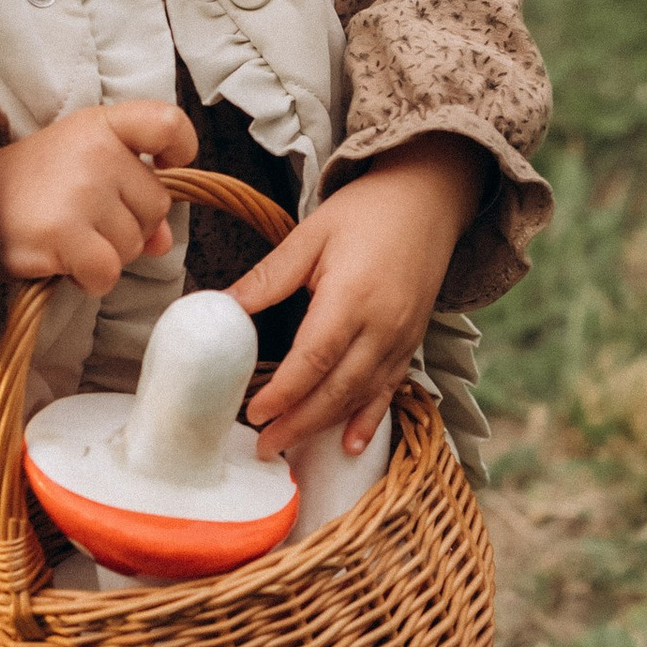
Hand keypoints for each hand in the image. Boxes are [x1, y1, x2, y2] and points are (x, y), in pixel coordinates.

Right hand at [0, 100, 195, 294]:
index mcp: (102, 125)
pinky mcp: (65, 232)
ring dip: (107, 254)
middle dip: (130, 225)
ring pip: (135, 245)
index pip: (167, 123)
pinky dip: (92, 279)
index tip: (163, 165)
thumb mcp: (83, 170)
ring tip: (68, 237)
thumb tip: (164, 241)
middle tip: (84, 219)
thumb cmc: (32, 188)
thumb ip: (131, 195)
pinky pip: (108, 273)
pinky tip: (66, 263)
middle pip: (157, 206)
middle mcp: (96, 151)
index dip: (179, 148)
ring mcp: (81, 191)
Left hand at [230, 136, 489, 459]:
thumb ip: (268, 278)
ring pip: (361, 395)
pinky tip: (351, 444)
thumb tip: (219, 307)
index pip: (313, 357)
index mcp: (352, 296)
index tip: (253, 412)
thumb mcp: (310, 235)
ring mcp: (402, 338)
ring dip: (325, 426)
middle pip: (337, 388)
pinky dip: (369, 419)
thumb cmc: (366, 212)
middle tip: (264, 447)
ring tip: (290, 446)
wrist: (427, 199)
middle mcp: (383, 325)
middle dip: (299, 422)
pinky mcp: (412, 342)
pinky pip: (390, 389)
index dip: (284, 392)